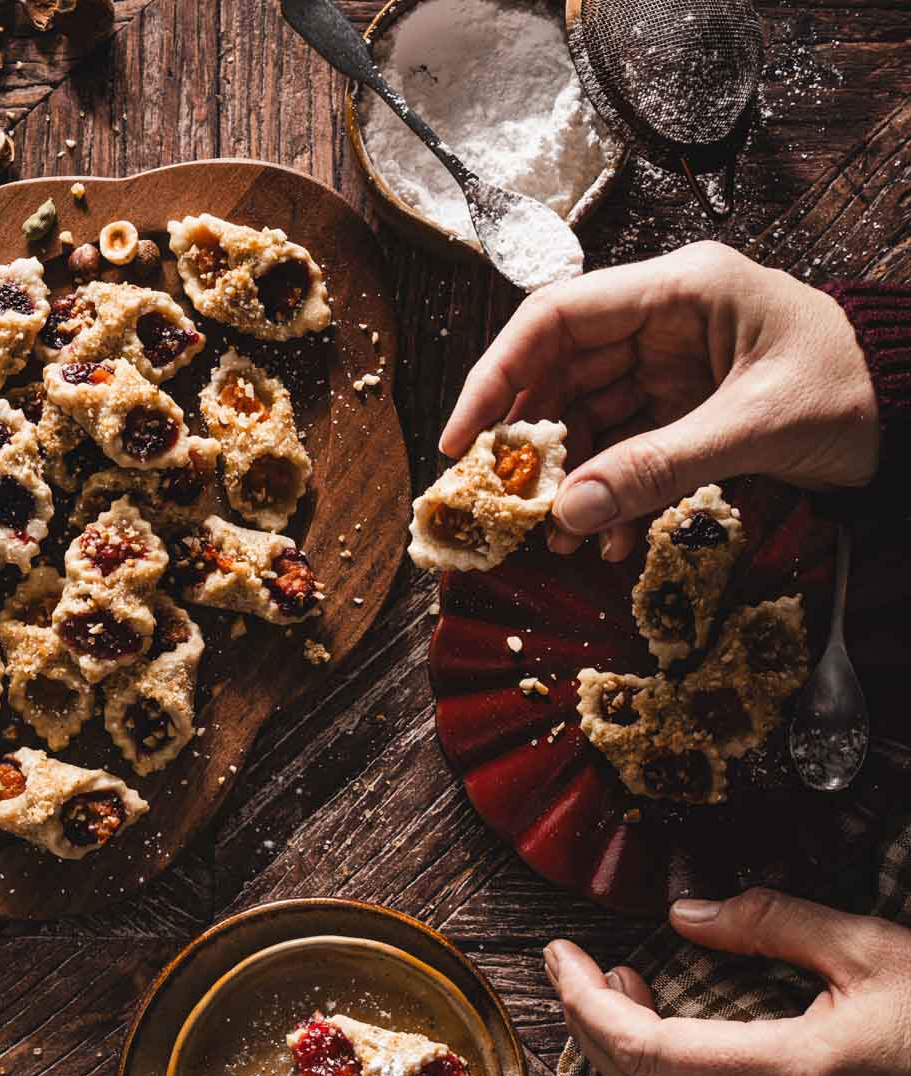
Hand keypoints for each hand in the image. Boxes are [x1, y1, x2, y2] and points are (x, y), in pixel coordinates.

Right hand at [440, 242, 879, 562]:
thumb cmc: (853, 392)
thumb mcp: (754, 429)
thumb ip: (658, 468)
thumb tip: (568, 514)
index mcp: (680, 291)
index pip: (557, 318)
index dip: (497, 375)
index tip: (464, 439)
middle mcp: (664, 322)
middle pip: (561, 373)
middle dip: (531, 445)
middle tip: (505, 507)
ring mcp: (672, 367)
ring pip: (587, 419)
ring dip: (570, 483)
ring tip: (560, 542)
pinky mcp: (684, 410)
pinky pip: (625, 451)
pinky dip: (610, 496)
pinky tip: (608, 541)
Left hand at [543, 888, 910, 1075]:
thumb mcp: (868, 945)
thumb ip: (770, 922)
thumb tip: (686, 914)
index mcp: (795, 1069)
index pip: (647, 1045)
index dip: (585, 999)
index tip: (558, 956)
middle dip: (592, 1021)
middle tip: (588, 965)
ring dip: (621, 1069)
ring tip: (623, 1002)